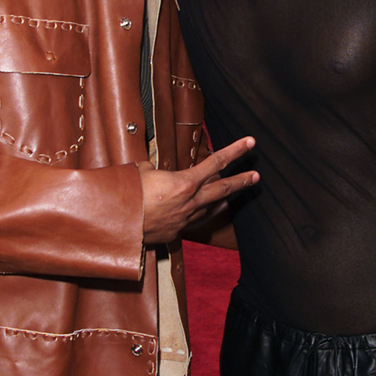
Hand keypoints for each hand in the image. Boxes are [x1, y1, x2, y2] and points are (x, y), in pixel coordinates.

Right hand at [139, 137, 258, 244]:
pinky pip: (196, 220)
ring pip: (211, 207)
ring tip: (234, 194)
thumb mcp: (141, 171)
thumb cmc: (128, 195)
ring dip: (223, 199)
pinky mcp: (175, 232)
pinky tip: (207, 211)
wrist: (119, 227)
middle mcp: (190, 202)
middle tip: (256, 176)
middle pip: (222, 189)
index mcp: (185, 182)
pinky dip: (204, 213)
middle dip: (241, 181)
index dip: (235, 151)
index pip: (216, 162)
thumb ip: (152, 168)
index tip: (250, 143)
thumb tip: (150, 169)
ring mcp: (185, 219)